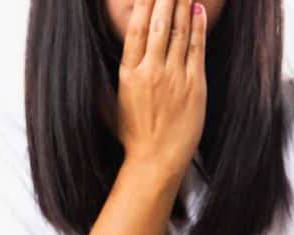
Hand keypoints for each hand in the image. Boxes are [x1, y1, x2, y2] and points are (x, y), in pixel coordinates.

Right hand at [118, 0, 207, 176]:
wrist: (156, 160)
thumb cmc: (134, 137)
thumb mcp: (113, 107)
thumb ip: (108, 82)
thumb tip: (96, 69)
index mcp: (129, 75)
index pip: (135, 30)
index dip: (142, 4)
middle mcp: (151, 72)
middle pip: (159, 24)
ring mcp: (175, 78)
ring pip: (179, 32)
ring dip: (182, 5)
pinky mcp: (194, 86)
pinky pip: (196, 49)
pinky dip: (198, 27)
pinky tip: (198, 10)